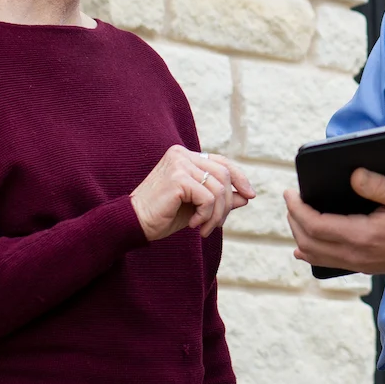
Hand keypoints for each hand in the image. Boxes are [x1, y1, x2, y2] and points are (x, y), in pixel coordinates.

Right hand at [130, 145, 255, 241]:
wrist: (134, 224)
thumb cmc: (163, 216)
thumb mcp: (197, 206)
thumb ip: (220, 198)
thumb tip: (247, 196)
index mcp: (185, 156)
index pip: (222, 162)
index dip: (240, 178)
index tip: (250, 195)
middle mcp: (182, 154)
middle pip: (224, 175)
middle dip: (227, 203)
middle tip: (217, 225)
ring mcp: (179, 163)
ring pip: (218, 188)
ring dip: (216, 214)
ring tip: (205, 228)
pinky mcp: (178, 177)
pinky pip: (208, 197)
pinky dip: (206, 215)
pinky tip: (193, 224)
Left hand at [284, 161, 384, 273]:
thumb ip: (377, 184)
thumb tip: (352, 174)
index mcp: (364, 236)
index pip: (316, 225)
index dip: (298, 208)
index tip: (290, 192)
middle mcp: (358, 254)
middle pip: (309, 242)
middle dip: (294, 219)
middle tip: (291, 199)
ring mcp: (361, 263)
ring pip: (316, 255)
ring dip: (300, 235)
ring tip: (296, 215)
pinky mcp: (366, 265)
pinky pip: (328, 262)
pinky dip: (312, 253)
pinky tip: (304, 249)